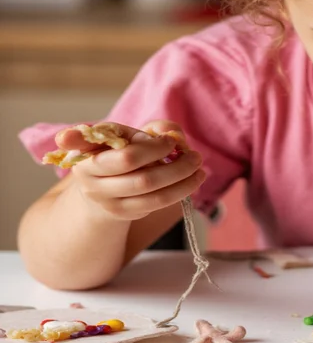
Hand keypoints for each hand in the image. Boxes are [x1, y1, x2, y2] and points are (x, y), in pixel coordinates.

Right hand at [58, 120, 205, 220]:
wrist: (104, 195)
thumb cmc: (120, 157)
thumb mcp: (130, 138)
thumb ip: (152, 130)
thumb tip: (171, 133)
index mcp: (84, 149)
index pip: (86, 140)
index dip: (86, 136)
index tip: (154, 139)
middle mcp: (88, 174)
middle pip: (129, 161)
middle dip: (163, 153)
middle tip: (191, 151)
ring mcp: (104, 196)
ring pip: (147, 185)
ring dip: (180, 175)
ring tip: (199, 165)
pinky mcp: (122, 212)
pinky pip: (156, 202)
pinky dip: (180, 190)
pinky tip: (195, 179)